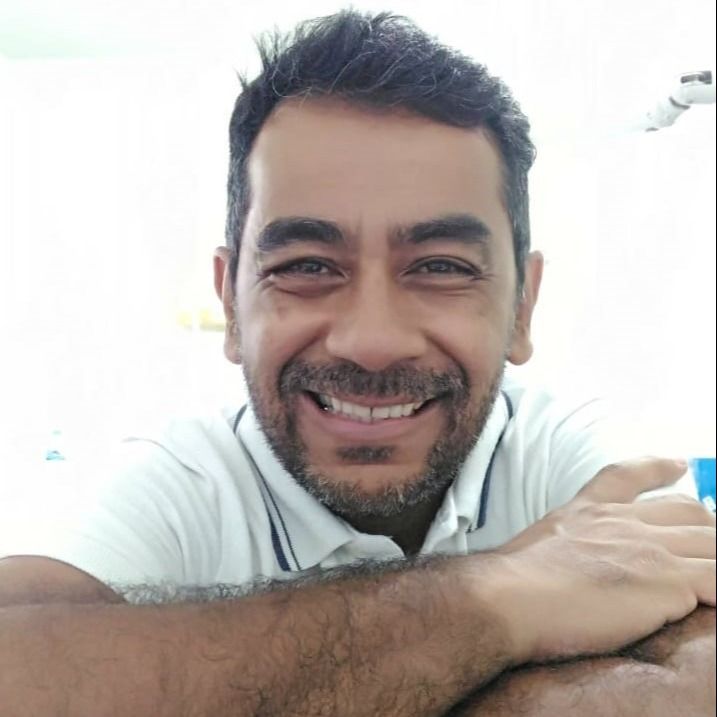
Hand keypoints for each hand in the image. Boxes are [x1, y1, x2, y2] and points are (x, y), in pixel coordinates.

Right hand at [488, 458, 715, 663]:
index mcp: (588, 510)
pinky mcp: (667, 582)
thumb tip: (569, 569)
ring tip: (715, 583)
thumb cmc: (511, 584)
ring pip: (714, 544)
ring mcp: (648, 549)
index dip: (658, 468)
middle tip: (710, 551)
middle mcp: (622, 522)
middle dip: (709, 528)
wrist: (508, 597)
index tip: (679, 465)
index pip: (627, 476)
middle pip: (689, 511)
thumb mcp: (536, 545)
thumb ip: (565, 546)